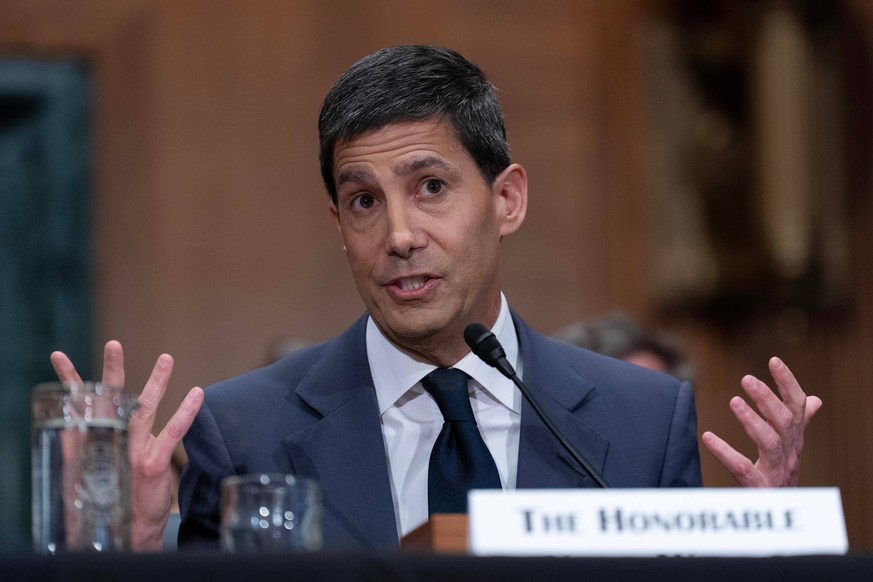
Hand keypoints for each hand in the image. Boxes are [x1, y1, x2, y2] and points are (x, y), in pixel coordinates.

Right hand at [51, 341, 203, 550]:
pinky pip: (173, 431)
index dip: (71, 380)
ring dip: (156, 382)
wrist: (129, 530)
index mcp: (96, 441)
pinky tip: (197, 393)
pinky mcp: (152, 463)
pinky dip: (186, 411)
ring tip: (166, 358)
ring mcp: (132, 451)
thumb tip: (85, 419)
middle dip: (112, 370)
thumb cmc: (116, 495)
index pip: (83, 405)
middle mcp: (111, 443)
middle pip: (111, 400)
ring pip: (143, 409)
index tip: (60, 357)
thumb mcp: (101, 465)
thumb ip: (99, 440)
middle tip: (114, 345)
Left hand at [702, 357, 821, 487]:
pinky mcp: (760, 488)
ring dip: (752, 420)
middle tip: (747, 379)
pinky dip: (725, 452)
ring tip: (734, 401)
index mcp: (795, 439)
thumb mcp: (791, 447)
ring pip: (771, 442)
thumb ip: (798, 422)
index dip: (788, 383)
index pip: (797, 406)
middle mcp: (791, 453)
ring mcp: (777, 471)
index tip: (773, 360)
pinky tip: (708, 438)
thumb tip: (814, 399)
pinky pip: (743, 468)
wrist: (782, 518)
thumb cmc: (781, 476)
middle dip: (768, 398)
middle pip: (785, 421)